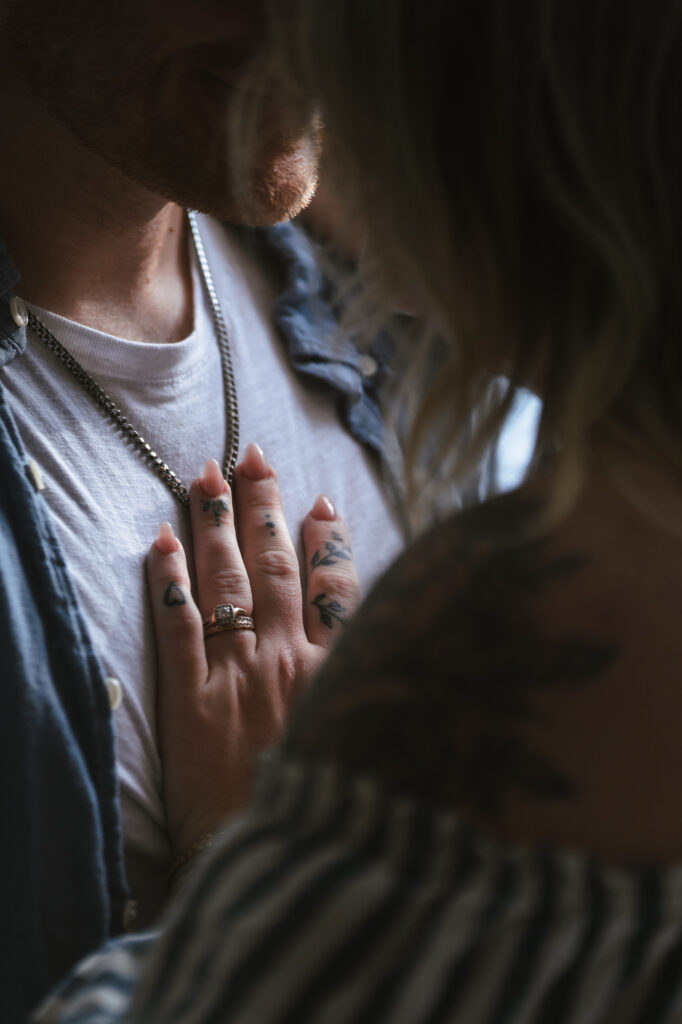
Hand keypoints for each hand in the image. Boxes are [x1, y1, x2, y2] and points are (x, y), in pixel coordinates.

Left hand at [146, 443, 360, 855]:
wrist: (276, 869)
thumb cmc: (338, 814)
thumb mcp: (381, 741)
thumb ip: (389, 684)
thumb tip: (404, 639)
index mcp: (339, 670)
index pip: (335, 584)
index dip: (326, 537)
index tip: (319, 499)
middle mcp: (289, 660)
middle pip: (275, 566)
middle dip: (264, 506)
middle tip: (253, 457)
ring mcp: (237, 676)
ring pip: (226, 582)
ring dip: (216, 524)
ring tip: (206, 476)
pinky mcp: (190, 702)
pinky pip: (177, 628)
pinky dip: (168, 583)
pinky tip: (161, 542)